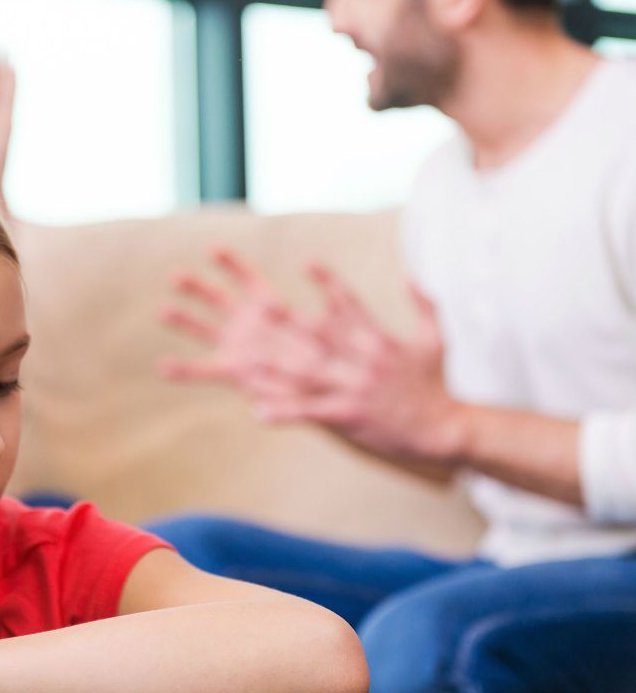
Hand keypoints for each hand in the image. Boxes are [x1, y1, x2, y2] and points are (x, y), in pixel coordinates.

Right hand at [159, 249, 329, 392]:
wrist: (324, 380)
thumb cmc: (328, 351)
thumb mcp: (322, 331)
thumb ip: (300, 321)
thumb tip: (280, 311)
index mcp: (268, 302)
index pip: (246, 277)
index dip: (231, 263)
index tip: (212, 249)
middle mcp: (247, 320)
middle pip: (217, 298)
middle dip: (196, 287)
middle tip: (175, 276)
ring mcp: (236, 344)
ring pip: (203, 328)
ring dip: (183, 319)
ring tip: (162, 310)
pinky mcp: (232, 370)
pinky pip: (204, 369)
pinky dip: (184, 370)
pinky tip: (162, 368)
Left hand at [161, 251, 466, 465]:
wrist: (447, 431)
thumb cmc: (438, 386)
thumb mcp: (436, 340)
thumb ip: (424, 304)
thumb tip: (412, 273)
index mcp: (378, 341)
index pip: (349, 305)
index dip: (327, 282)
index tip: (307, 260)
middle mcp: (362, 362)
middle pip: (321, 337)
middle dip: (291, 321)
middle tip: (261, 304)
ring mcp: (353, 389)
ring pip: (307, 376)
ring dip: (274, 370)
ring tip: (245, 363)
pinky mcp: (349, 416)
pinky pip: (311, 413)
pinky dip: (285, 412)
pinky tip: (259, 412)